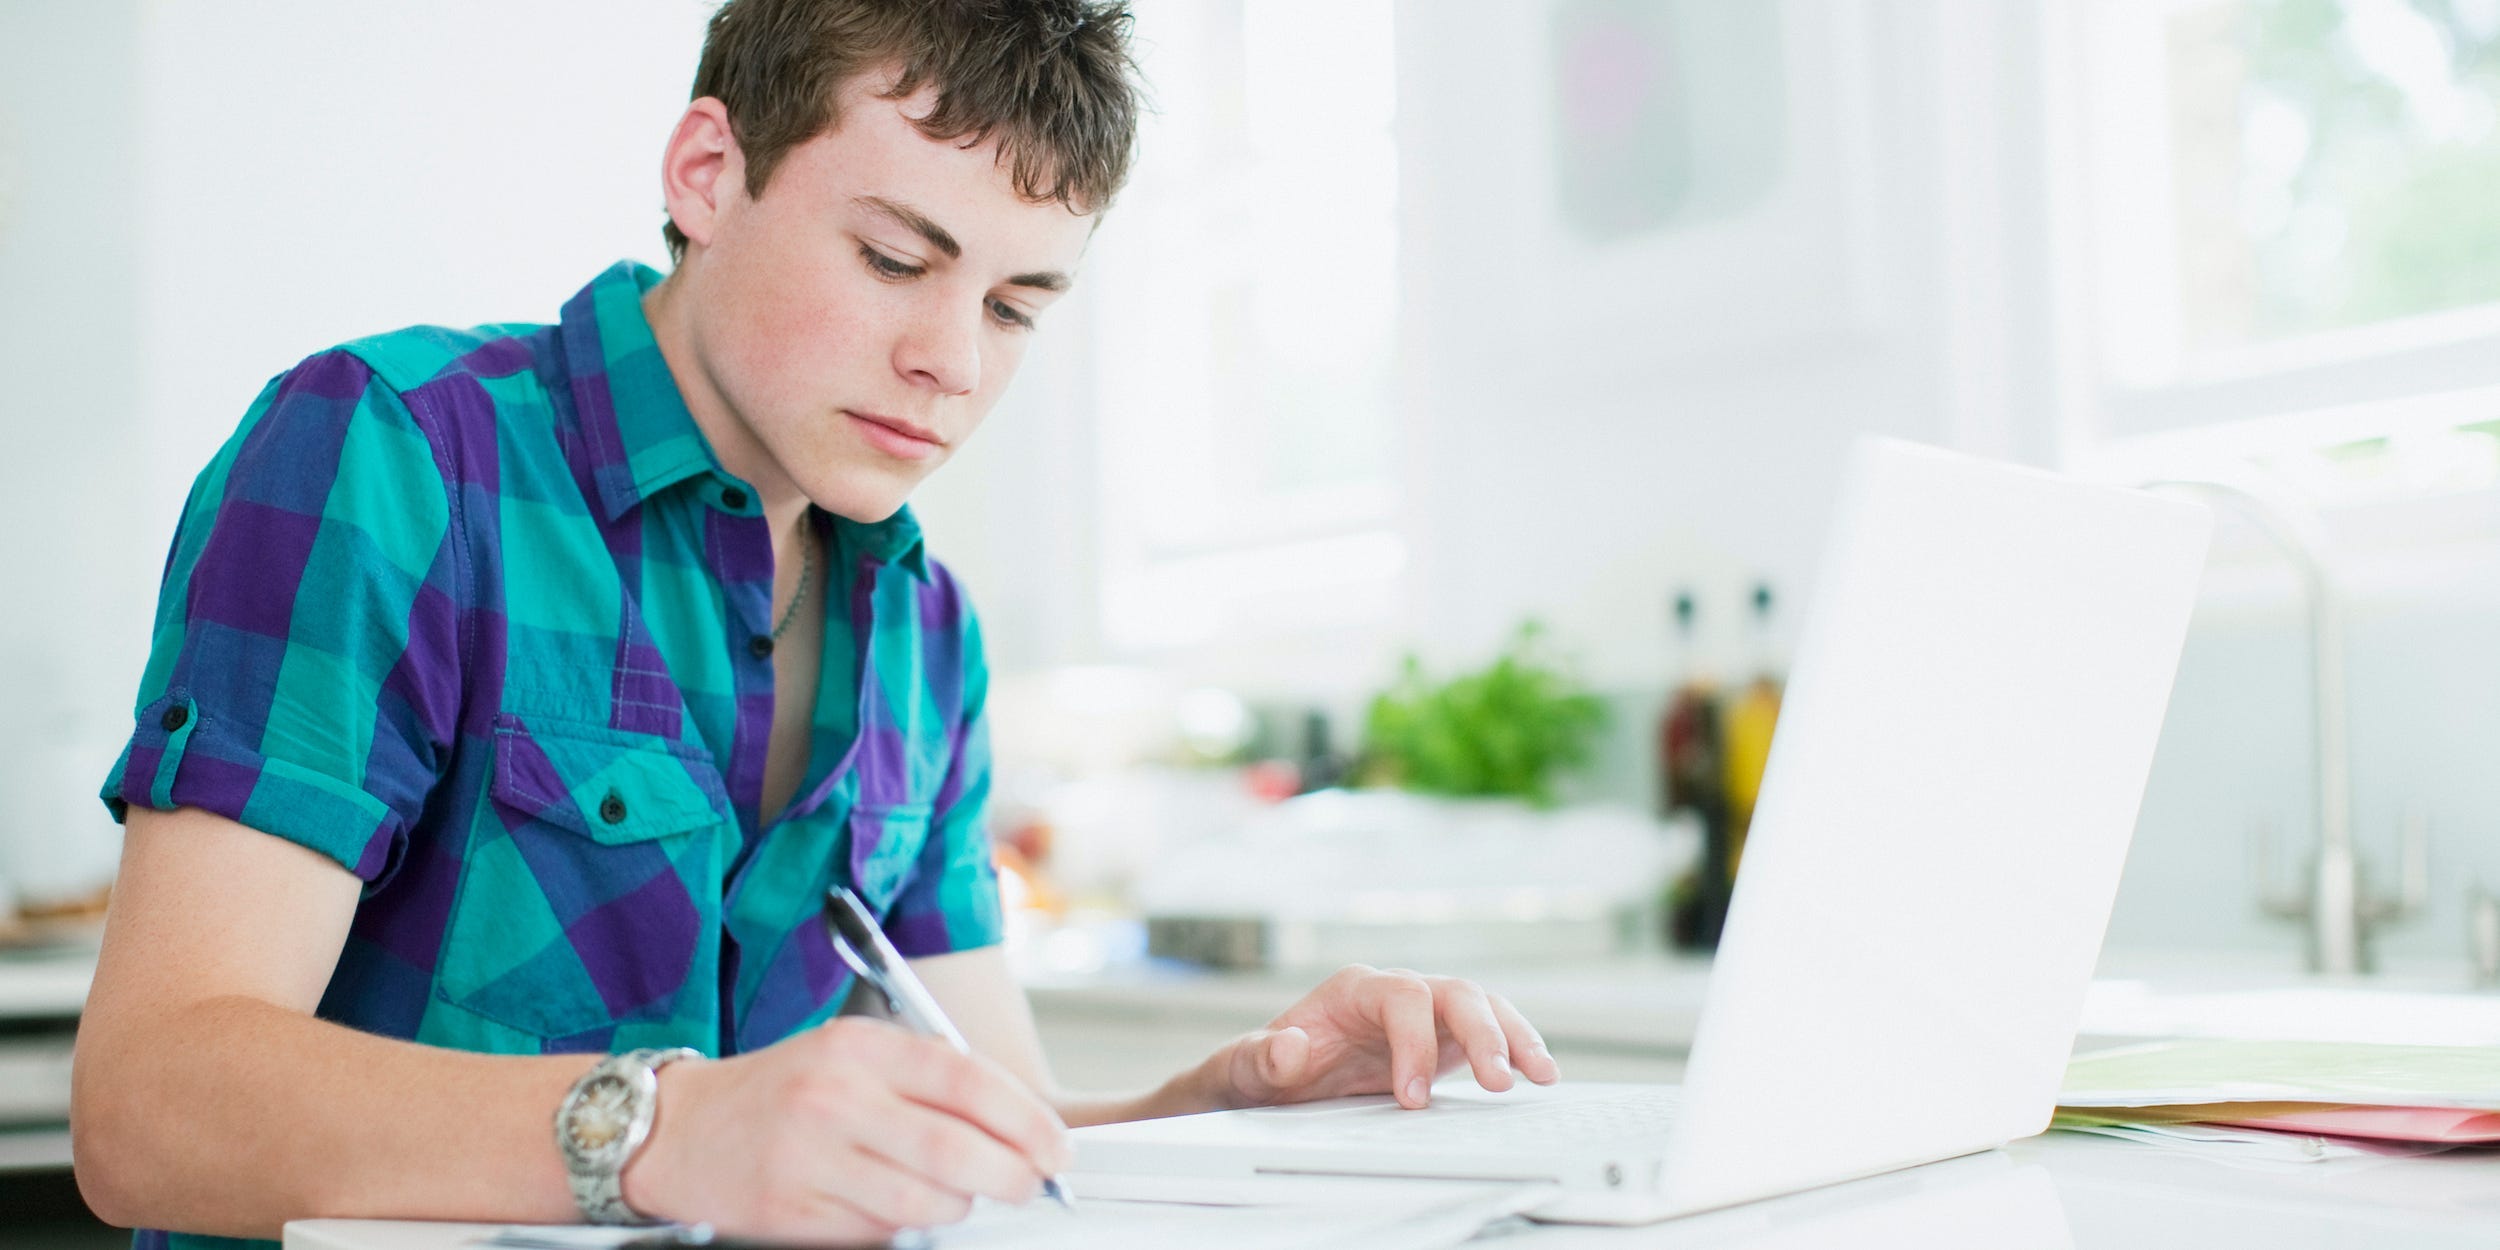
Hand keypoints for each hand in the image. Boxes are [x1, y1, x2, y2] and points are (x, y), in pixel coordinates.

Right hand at [621, 1016, 1071, 1241]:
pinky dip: (905, 1225)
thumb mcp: (853, 1053)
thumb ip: (929, 1078)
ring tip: (957, 1194)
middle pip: (957, 1152)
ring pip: (926, 1203)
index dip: (1026, 1120)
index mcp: (860, 1047)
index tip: (1055, 1146)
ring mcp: (811, 1158)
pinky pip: (881, 1232)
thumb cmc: (783, 1090)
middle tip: (1029, 1184)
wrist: (680, 1129)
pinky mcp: (792, 1213)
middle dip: (1013, 1177)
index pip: (968, 1081)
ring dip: (960, 1207)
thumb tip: (1018, 1121)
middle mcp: (836, 1098)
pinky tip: (894, 1204)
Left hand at [1204, 964, 1560, 1111]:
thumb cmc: (1263, 1068)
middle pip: (1453, 992)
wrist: (1274, 1080)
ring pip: (1481, 1006)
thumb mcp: (1248, 1068)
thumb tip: (1291, 1047)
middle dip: (1481, 1035)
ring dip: (1513, 1038)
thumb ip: (1263, 1058)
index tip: (1413, 1096)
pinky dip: (1517, 1049)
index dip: (1415, 1042)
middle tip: (1496, 1084)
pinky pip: (1490, 1033)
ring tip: (1541, 1075)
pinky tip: (1539, 1073)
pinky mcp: (1444, 1039)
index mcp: (1354, 989)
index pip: (1402, 997)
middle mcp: (1396, 992)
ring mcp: (1425, 1013)